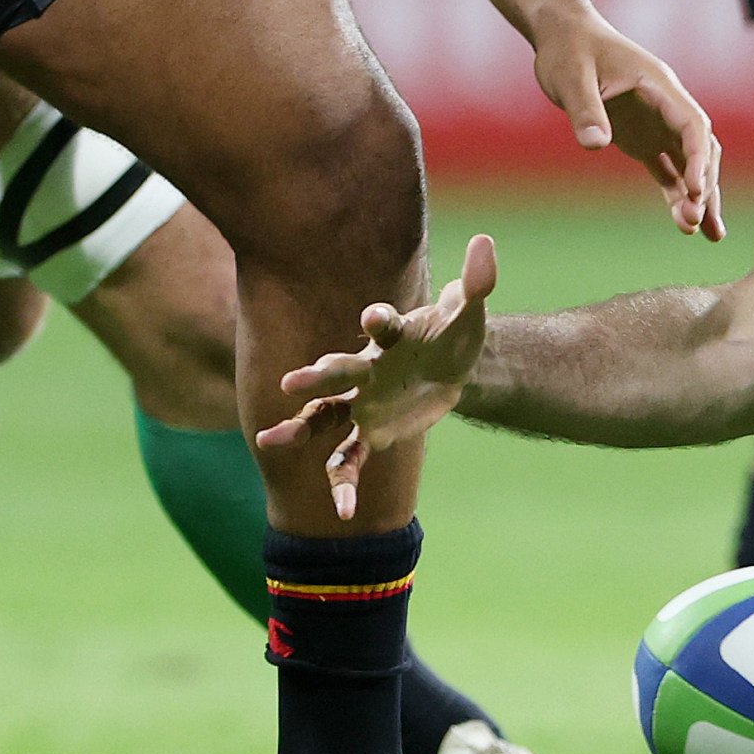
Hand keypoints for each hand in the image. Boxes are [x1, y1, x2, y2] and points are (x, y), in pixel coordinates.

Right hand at [263, 232, 497, 519]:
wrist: (449, 368)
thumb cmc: (453, 333)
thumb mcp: (470, 311)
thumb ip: (476, 282)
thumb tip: (485, 243)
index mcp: (391, 336)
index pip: (382, 325)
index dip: (378, 321)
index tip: (372, 317)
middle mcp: (366, 368)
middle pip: (338, 371)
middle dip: (318, 375)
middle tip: (292, 381)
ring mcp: (361, 402)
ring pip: (323, 417)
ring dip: (298, 430)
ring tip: (267, 443)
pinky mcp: (369, 432)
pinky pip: (349, 459)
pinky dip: (345, 482)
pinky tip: (343, 510)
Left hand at [533, 10, 725, 239]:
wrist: (564, 36)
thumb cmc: (569, 49)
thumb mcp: (570, 76)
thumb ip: (585, 110)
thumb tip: (595, 145)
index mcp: (659, 86)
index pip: (692, 124)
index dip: (699, 158)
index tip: (695, 190)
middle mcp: (666, 107)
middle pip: (700, 148)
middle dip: (703, 185)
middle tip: (695, 223)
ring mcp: (657, 124)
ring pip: (690, 163)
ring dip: (699, 196)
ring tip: (709, 236)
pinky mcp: (643, 138)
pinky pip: (669, 170)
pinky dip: (679, 195)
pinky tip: (688, 225)